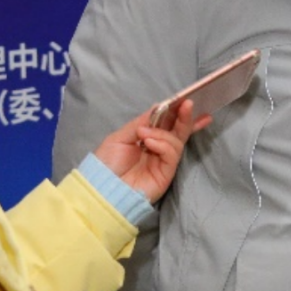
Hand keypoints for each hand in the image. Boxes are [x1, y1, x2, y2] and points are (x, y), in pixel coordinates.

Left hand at [93, 101, 208, 203]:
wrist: (102, 189)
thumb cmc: (107, 163)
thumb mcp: (120, 137)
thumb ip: (141, 122)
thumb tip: (159, 107)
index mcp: (146, 139)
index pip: (166, 124)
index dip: (176, 113)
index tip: (185, 100)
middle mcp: (157, 149)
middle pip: (177, 131)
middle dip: (184, 117)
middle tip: (188, 104)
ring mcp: (163, 162)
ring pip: (177, 141)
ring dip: (163, 133)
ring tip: (144, 134)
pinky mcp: (166, 173)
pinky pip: (172, 154)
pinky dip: (163, 144)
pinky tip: (149, 143)